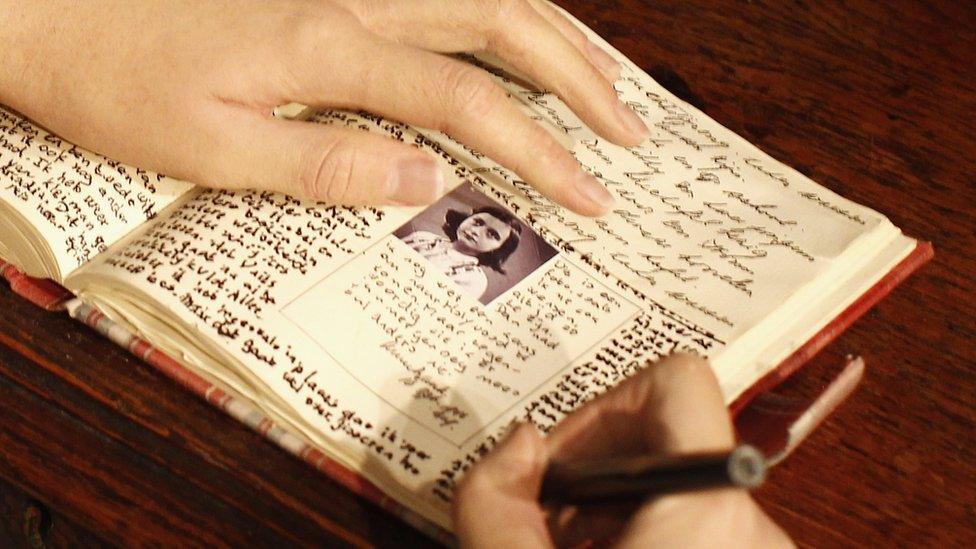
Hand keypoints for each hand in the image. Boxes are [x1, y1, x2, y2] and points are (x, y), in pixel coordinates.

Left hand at [0, 0, 647, 214]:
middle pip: (503, 19)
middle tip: (629, 129)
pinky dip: (499, 5)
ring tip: (605, 81)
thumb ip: (328, 163)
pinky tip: (521, 29)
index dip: (540, 150)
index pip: (469, 100)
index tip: (588, 195)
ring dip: (554, 31)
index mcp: (331, 45)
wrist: (48, 1)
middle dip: (579, 77)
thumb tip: (431, 183)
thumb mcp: (214, 149)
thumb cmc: (118, 78)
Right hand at [453, 354, 793, 547]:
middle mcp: (752, 523)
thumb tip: (517, 446)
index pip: (677, 380)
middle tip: (547, 528)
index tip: (560, 463)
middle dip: (591, 476)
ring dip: (609, 515)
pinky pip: (693, 525)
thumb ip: (494, 500)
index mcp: (707, 507)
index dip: (602, 405)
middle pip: (663, 440)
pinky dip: (639, 537)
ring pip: (672, 491)